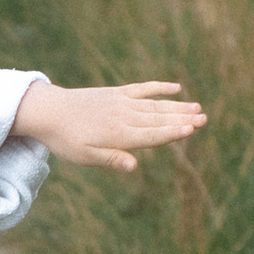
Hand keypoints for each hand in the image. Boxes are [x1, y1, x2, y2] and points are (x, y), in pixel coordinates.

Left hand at [15, 78, 206, 173]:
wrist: (49, 111)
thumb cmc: (66, 139)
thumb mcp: (85, 157)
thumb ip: (111, 159)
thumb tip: (134, 166)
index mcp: (118, 135)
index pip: (151, 135)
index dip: (171, 133)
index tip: (191, 129)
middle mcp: (124, 116)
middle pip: (158, 119)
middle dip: (182, 119)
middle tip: (204, 119)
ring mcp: (122, 102)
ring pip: (155, 105)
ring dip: (177, 106)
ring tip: (197, 108)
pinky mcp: (117, 93)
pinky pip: (142, 89)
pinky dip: (159, 88)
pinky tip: (176, 88)